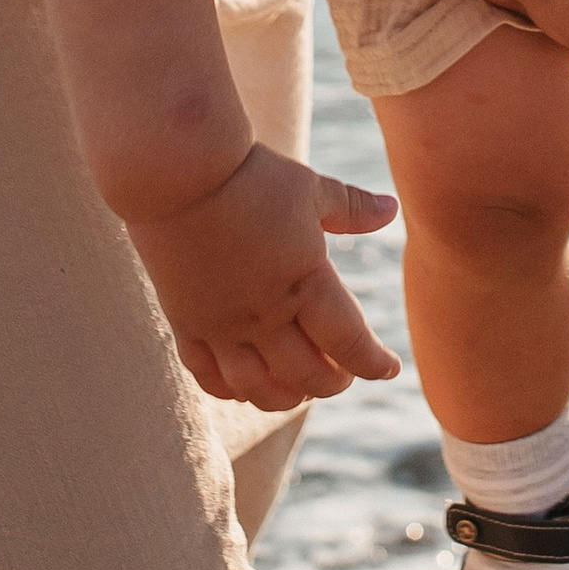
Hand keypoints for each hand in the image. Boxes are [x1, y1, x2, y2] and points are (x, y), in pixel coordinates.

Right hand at [124, 145, 399, 412]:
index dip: (373, 363)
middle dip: (332, 382)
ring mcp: (221, 324)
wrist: (176, 171)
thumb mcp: (310, 187)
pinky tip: (246, 386)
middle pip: (306, 374)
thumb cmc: (250, 174)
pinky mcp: (186, 322)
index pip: (349, 341)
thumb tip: (393, 210)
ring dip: (285, 398)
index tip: (389, 369)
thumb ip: (352, 207)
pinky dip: (231, 389)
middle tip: (344, 376)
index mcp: (304, 281)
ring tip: (299, 391)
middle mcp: (264, 314)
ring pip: (257, 387)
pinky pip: (208, 375)